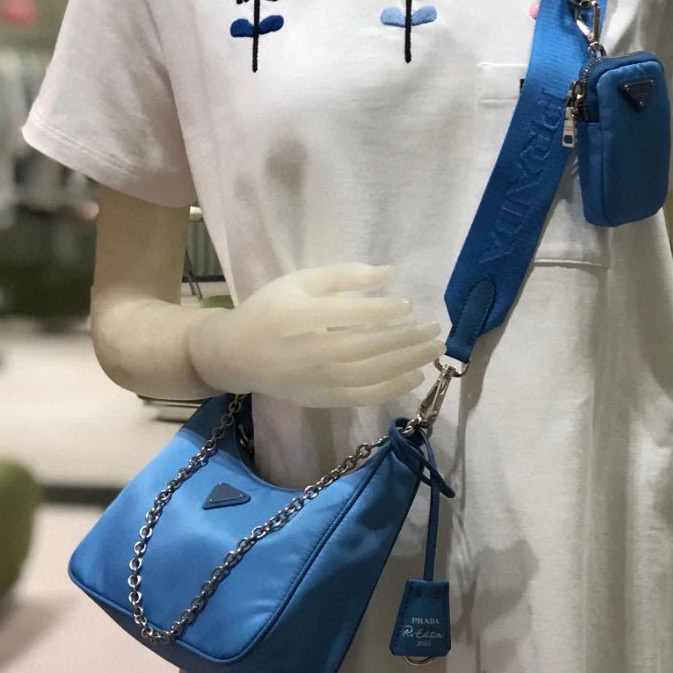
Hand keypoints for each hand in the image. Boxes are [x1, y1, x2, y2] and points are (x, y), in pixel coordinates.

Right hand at [187, 262, 445, 407]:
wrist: (236, 355)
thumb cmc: (270, 310)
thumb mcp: (299, 282)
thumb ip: (343, 276)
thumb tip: (389, 273)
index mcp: (298, 317)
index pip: (350, 315)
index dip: (383, 311)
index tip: (409, 305)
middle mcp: (310, 352)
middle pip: (367, 348)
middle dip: (406, 339)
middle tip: (435, 328)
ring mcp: (317, 381)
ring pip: (371, 375)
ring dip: (407, 362)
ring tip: (433, 348)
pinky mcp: (322, 399)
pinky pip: (364, 397)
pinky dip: (393, 388)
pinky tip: (415, 375)